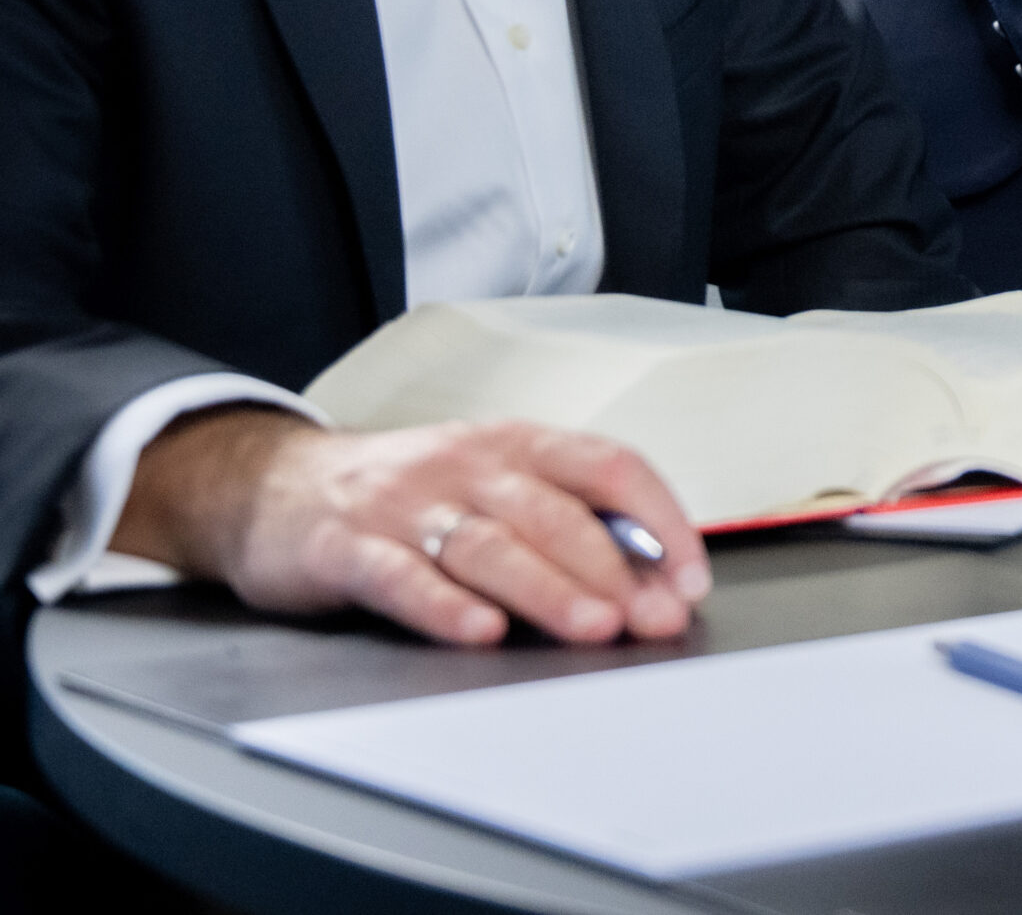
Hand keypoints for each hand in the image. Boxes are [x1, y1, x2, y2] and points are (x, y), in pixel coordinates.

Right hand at [113, 407, 710, 647]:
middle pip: (555, 513)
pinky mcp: (346, 546)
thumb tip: (652, 574)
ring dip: (547, 588)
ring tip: (592, 625)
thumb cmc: (409, 492)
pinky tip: (479, 631)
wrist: (277, 485)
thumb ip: (565, 520)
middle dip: (612, 569)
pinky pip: (401, 575)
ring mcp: (407, 503)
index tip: (690, 576)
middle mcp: (470, 465)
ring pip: (490, 544)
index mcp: (519, 444)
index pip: (609, 467)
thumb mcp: (492, 485)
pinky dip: (444, 606)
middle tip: (651, 618)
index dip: (658, 520)